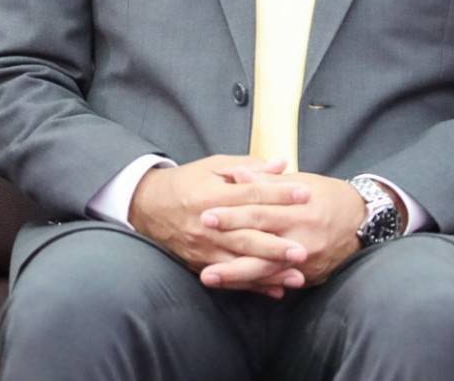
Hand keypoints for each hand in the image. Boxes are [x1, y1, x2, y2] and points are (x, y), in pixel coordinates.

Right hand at [129, 155, 310, 297]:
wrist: (148, 205)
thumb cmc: (186, 181)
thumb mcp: (214, 166)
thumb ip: (248, 167)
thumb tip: (281, 164)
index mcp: (212, 195)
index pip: (251, 195)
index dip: (279, 194)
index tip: (305, 194)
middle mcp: (208, 224)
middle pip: (245, 236)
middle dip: (275, 246)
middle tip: (302, 251)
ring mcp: (203, 247)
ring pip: (240, 262)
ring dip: (269, 271)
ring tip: (296, 276)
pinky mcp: (200, 263)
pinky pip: (230, 277)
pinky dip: (253, 285)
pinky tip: (276, 290)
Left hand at [199, 168, 366, 287]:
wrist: (363, 220)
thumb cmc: (327, 195)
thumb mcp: (300, 181)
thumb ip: (268, 181)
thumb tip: (239, 174)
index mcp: (297, 208)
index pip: (258, 211)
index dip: (232, 214)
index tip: (206, 215)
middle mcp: (302, 235)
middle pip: (259, 245)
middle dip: (227, 251)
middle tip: (199, 252)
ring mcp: (306, 258)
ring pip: (266, 269)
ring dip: (236, 274)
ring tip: (209, 277)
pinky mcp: (310, 274)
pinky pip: (280, 280)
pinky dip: (259, 284)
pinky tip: (238, 288)